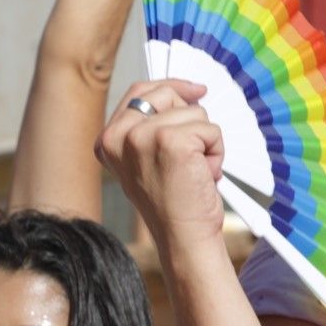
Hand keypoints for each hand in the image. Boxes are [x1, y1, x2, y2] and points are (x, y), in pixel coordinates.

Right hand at [96, 79, 223, 250]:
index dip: (171, 87)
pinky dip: (217, 152)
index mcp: (108, 141)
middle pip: (166, 95)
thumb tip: (186, 94)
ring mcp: (142, 136)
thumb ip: (153, 128)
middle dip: (191, 120)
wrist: (183, 238)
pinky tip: (204, 176)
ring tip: (195, 173)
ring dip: (205, 143)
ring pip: (194, 113)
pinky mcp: (171, 140)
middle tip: (194, 156)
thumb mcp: (151, 161)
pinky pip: (210, 129)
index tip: (195, 90)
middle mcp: (118, 136)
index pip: (139, 93)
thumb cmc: (174, 205)